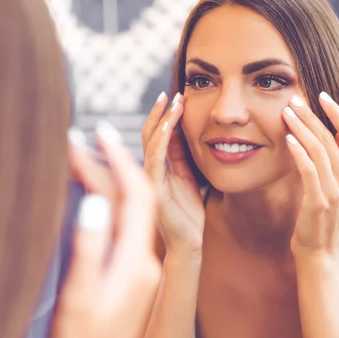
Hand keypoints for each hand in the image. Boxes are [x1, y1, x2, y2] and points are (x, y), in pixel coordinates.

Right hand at [50, 123, 160, 337]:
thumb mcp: (80, 297)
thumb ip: (89, 249)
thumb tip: (95, 202)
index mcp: (137, 261)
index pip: (136, 195)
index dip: (121, 160)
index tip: (102, 133)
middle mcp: (144, 260)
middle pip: (131, 199)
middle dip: (110, 165)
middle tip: (84, 139)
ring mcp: (137, 266)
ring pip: (126, 212)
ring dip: (108, 181)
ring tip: (83, 156)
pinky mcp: (128, 274)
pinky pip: (121, 227)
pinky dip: (107, 204)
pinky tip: (92, 193)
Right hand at [142, 92, 204, 256]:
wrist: (188, 244)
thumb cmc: (189, 214)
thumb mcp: (189, 178)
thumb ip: (183, 158)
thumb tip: (182, 131)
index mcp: (158, 168)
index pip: (157, 135)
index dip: (164, 116)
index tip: (176, 97)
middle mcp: (149, 170)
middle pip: (150, 134)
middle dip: (160, 113)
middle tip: (172, 93)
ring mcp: (149, 179)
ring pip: (151, 142)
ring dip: (162, 120)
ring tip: (173, 102)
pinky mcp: (153, 189)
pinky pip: (155, 159)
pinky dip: (161, 140)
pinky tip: (169, 126)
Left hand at [281, 93, 338, 258]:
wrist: (318, 252)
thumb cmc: (317, 218)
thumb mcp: (326, 187)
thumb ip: (324, 165)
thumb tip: (309, 138)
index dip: (337, 112)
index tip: (321, 95)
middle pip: (331, 136)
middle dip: (312, 115)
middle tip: (294, 100)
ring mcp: (334, 191)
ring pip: (319, 149)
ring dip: (302, 128)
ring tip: (286, 112)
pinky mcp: (318, 201)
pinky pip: (308, 169)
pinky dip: (299, 151)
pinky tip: (288, 138)